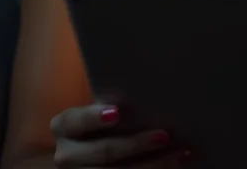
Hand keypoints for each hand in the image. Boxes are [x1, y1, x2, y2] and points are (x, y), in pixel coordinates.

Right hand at [50, 103, 192, 166]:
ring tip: (181, 154)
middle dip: (136, 144)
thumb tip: (154, 86)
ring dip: (154, 165)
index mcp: (65, 127)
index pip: (74, 120)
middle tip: (165, 135)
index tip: (117, 112)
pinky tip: (176, 167)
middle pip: (104, 152)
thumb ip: (112, 105)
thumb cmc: (102, 124)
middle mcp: (66, 155)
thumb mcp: (99, 114)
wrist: (89, 158)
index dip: (94, 117)